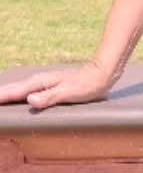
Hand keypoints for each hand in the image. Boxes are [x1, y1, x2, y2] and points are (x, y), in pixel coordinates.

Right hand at [0, 61, 114, 110]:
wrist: (103, 73)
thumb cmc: (87, 85)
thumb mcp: (68, 92)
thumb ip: (49, 97)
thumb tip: (29, 99)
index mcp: (41, 83)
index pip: (14, 92)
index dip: (1, 97)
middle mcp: (40, 80)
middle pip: (14, 88)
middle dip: (1, 94)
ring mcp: (45, 81)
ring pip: (21, 88)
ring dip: (8, 93)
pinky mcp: (51, 84)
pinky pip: (29, 89)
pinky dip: (19, 93)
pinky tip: (19, 96)